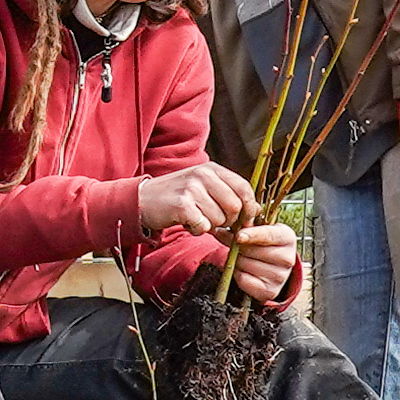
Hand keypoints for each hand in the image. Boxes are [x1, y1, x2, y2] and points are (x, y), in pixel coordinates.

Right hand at [133, 161, 260, 239]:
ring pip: (220, 219)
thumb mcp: (204, 187)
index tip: (245, 220)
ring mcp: (192, 188)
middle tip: (214, 221)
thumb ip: (228, 194)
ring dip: (210, 226)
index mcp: (212, 169)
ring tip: (196, 218)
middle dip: (229, 221)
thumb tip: (256, 210)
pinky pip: (203, 226)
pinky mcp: (182, 204)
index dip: (250, 207)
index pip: (244, 187)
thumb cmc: (177, 196)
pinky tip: (188, 223)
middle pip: (235, 206)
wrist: (142, 200)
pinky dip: (197, 230)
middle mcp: (203, 175)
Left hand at [211, 219, 305, 310]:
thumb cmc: (263, 243)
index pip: (268, 235)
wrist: (275, 266)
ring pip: (245, 264)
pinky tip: (243, 269)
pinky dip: (237, 273)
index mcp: (287, 237)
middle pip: (252, 250)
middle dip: (238, 246)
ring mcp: (281, 276)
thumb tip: (217, 230)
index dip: (252, 235)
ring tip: (242, 257)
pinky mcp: (270, 291)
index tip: (239, 236)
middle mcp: (288, 258)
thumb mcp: (257, 231)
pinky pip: (243, 279)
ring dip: (237, 260)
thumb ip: (241, 228)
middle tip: (235, 245)